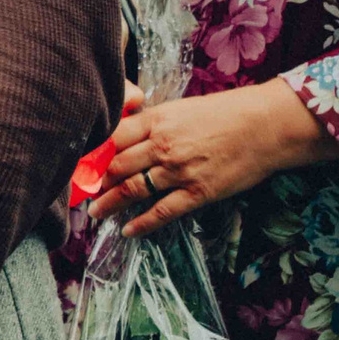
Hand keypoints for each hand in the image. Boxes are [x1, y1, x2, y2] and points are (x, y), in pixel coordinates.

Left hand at [89, 79, 338, 236]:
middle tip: (77, 192)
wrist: (264, 126)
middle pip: (116, 166)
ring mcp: (178, 170)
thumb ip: (153, 122)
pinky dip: (143, 223)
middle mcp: (161, 145)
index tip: (75, 163)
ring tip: (94, 212)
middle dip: (93, 181)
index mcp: (156, 120)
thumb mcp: (181, 108)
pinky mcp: (197, 192)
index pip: (111, 138)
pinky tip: (128, 231)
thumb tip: (126, 134)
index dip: (90, 153)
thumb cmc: (224, 112)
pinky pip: (163, 211)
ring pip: (132, 189)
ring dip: (109, 203)